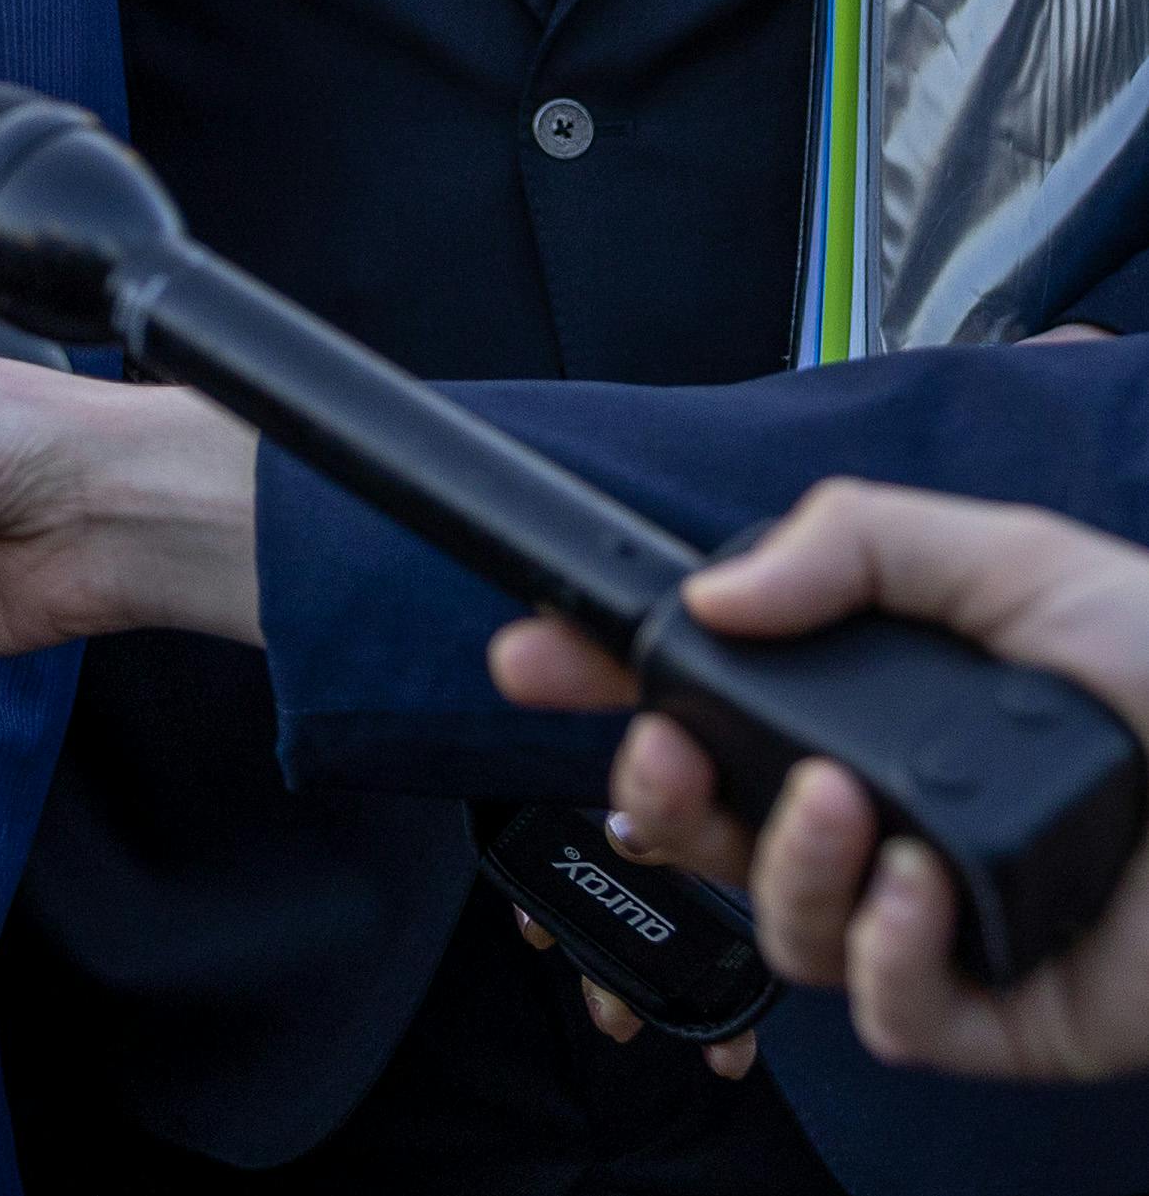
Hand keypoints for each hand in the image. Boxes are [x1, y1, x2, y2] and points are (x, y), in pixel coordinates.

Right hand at [490, 479, 1148, 1081]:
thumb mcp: (1017, 564)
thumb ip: (857, 544)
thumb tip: (720, 593)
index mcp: (886, 717)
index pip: (714, 705)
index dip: (614, 681)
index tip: (539, 652)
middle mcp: (895, 819)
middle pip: (717, 834)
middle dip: (658, 795)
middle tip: (660, 755)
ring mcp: (941, 921)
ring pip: (786, 928)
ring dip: (788, 868)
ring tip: (848, 812)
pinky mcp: (998, 1012)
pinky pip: (883, 1010)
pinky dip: (881, 951)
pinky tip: (919, 888)